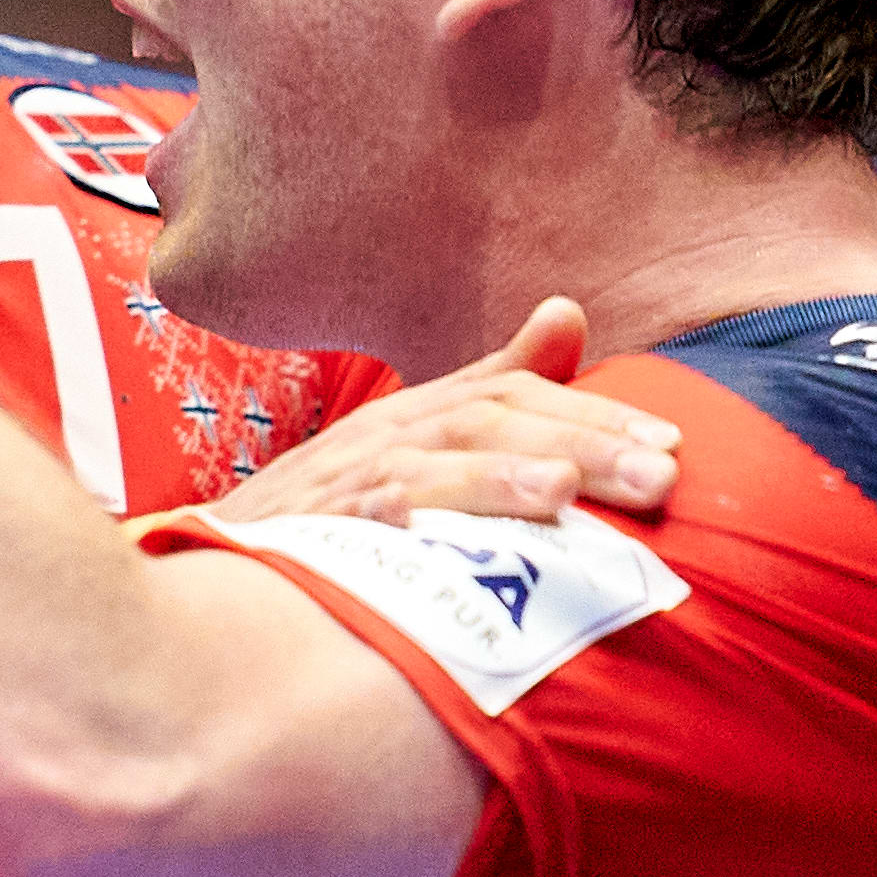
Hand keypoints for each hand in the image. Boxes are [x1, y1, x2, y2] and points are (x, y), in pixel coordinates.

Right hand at [207, 298, 678, 528]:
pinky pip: (359, 521)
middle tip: (664, 474)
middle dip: (578, 441)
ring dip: (503, 475)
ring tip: (572, 490)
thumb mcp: (408, 436)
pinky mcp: (304, 531)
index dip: (591, 412)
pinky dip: (403, 520)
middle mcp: (380, 437)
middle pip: (486, 420)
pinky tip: (437, 535)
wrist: (204, 564)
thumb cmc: (323, 511)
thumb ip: (493, 383)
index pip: (510, 395)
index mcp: (412, 416)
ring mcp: (340, 482)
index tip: (672, 441)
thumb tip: (568, 312)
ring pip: (430, 465)